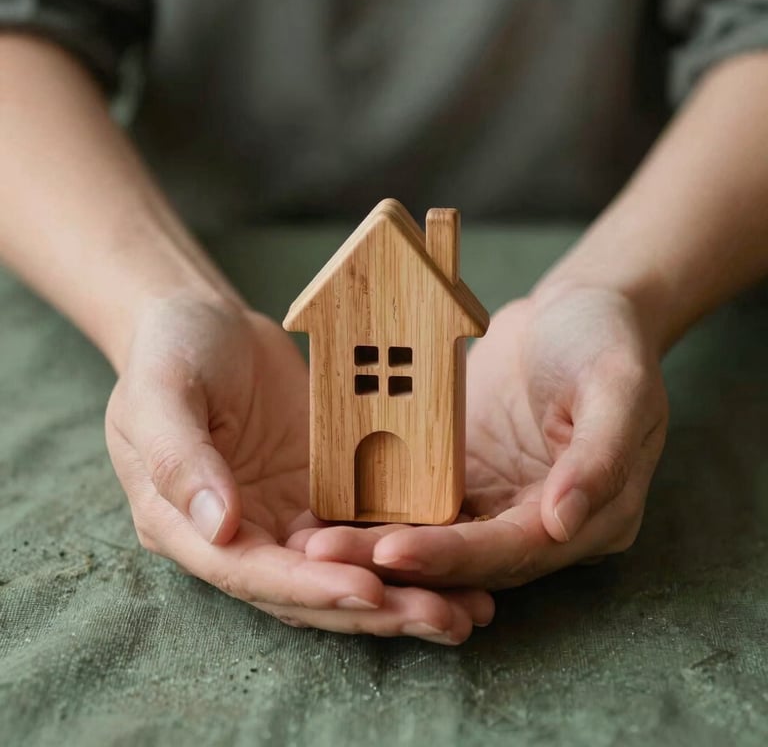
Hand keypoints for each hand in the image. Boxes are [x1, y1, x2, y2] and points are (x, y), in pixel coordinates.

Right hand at [105, 295, 492, 639]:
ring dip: (403, 593)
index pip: (252, 573)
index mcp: (187, 526)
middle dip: (374, 609)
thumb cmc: (170, 353)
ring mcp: (286, 516)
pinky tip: (456, 561)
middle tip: (443, 619)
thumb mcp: (160, 395)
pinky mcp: (322, 492)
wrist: (207, 324)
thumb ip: (179, 460)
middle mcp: (242, 534)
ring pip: (345, 570)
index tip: (368, 592)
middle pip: (309, 589)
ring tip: (469, 610)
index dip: (310, 588)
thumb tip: (220, 527)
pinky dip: (405, 551)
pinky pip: (365, 528)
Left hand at [302, 285, 667, 588]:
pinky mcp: (465, 476)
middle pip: (466, 558)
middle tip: (326, 556)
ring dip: (375, 544)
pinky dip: (379, 510)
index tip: (393, 552)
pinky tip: (330, 509)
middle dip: (397, 560)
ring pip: (435, 537)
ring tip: (313, 542)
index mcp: (591, 517)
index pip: (516, 551)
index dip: (455, 557)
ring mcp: (497, 501)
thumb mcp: (620, 387)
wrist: (572, 312)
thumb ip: (600, 458)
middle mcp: (539, 522)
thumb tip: (563, 524)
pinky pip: (419, 500)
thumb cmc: (606, 342)